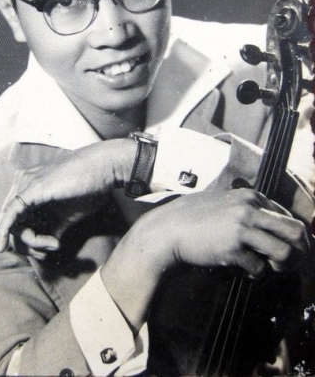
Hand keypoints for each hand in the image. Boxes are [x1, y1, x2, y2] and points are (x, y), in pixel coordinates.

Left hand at [0, 138, 135, 251]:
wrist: (104, 168)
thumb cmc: (90, 188)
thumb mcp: (67, 215)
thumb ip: (52, 229)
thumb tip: (43, 251)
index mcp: (29, 187)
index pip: (16, 220)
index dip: (30, 240)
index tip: (54, 245)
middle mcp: (23, 183)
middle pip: (12, 224)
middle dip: (29, 244)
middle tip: (52, 247)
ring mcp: (25, 184)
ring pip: (13, 224)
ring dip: (32, 242)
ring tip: (54, 243)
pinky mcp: (31, 188)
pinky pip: (10, 215)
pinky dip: (4, 232)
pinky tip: (5, 245)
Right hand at [101, 187, 308, 332]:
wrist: (168, 229)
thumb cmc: (192, 216)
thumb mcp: (222, 202)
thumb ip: (245, 207)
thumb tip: (269, 222)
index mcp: (250, 196)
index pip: (287, 216)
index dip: (295, 237)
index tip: (294, 250)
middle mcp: (249, 209)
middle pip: (295, 232)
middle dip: (301, 251)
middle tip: (296, 264)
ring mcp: (241, 228)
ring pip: (284, 252)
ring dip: (282, 265)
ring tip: (271, 269)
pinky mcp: (232, 248)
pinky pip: (258, 267)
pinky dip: (256, 274)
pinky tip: (246, 272)